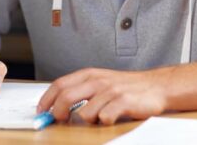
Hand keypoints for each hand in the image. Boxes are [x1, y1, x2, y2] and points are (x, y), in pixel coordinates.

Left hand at [37, 68, 169, 124]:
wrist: (156, 86)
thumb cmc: (125, 86)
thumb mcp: (100, 81)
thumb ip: (81, 89)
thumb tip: (56, 104)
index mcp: (89, 75)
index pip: (59, 84)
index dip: (46, 99)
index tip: (41, 111)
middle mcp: (97, 81)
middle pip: (66, 97)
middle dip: (58, 112)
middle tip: (59, 120)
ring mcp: (110, 91)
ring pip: (84, 112)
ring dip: (86, 120)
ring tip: (96, 118)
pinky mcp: (123, 102)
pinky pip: (104, 118)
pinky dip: (104, 122)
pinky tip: (110, 118)